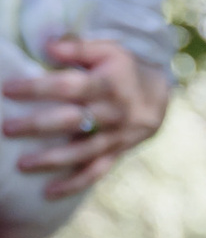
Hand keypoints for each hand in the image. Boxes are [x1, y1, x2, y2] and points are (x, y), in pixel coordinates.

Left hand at [0, 37, 166, 204]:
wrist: (159, 94)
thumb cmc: (124, 67)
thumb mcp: (107, 49)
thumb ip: (77, 47)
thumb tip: (46, 46)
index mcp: (109, 85)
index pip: (68, 86)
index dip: (38, 89)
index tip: (8, 90)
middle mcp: (114, 114)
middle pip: (73, 121)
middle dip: (38, 126)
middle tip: (7, 129)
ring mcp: (117, 138)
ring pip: (83, 152)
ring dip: (52, 160)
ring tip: (22, 165)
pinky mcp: (118, 154)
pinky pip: (96, 172)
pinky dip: (74, 184)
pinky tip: (49, 192)